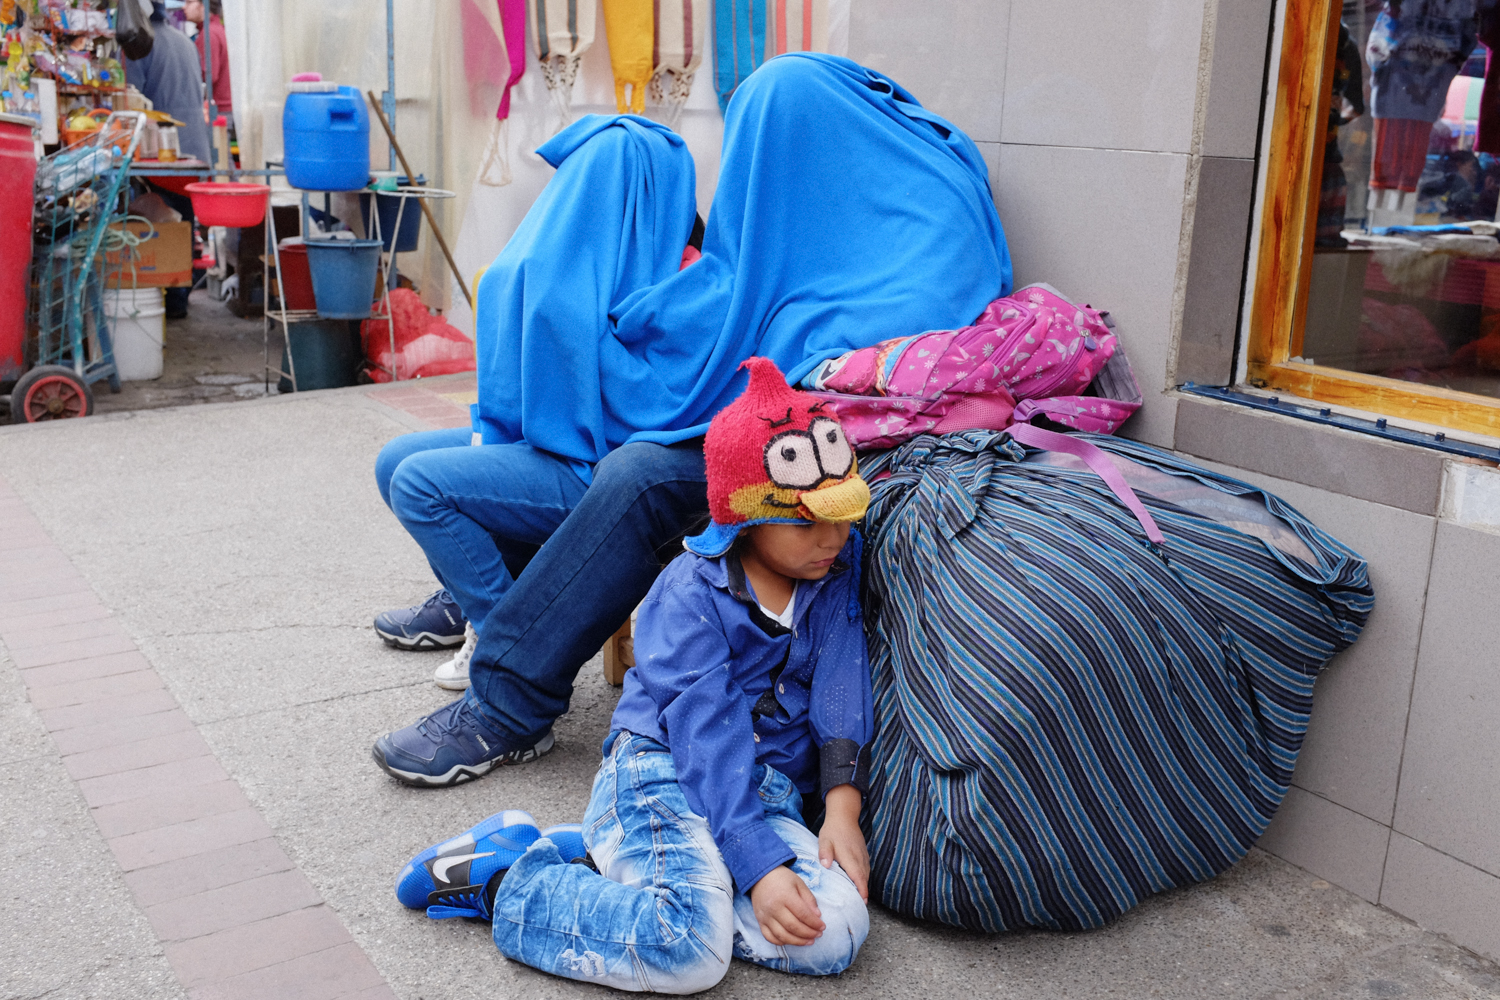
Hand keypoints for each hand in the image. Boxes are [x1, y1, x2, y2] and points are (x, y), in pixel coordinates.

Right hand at [750, 865, 824, 945]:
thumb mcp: (799, 883)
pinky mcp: (759, 921)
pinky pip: (769, 937)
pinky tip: (791, 941)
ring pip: (782, 935)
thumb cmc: (782, 878)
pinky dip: (781, 942)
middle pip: (793, 927)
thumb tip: (817, 916)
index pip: (803, 914)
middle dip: (808, 934)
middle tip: (818, 935)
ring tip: (809, 941)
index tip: (823, 926)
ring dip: (797, 941)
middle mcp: (774, 908)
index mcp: (785, 896)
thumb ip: (809, 899)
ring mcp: (765, 916)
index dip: (814, 923)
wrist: (760, 876)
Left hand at [818, 784, 869, 900]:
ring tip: (858, 900)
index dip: (862, 890)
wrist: (844, 816)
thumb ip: (825, 853)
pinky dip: (863, 879)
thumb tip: (825, 865)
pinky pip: (865, 870)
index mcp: (850, 857)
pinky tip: (858, 884)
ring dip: (863, 886)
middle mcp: (859, 858)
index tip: (863, 902)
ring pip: (866, 875)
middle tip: (858, 908)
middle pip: (864, 879)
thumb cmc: (833, 830)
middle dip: (863, 893)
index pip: (858, 877)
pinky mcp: (864, 854)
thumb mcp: (825, 840)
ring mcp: (863, 856)